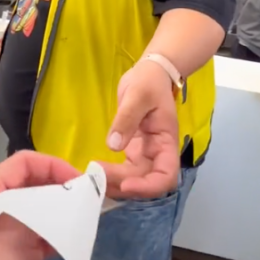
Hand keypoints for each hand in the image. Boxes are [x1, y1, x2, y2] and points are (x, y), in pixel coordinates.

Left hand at [0, 151, 78, 259]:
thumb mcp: (8, 238)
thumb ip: (38, 209)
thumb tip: (68, 192)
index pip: (22, 163)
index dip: (52, 165)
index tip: (80, 180)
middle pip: (30, 184)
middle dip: (58, 188)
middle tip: (87, 198)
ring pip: (36, 209)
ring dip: (59, 210)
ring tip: (84, 215)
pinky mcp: (8, 256)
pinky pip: (36, 234)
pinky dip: (54, 233)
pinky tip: (71, 238)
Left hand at [102, 60, 179, 198]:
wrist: (149, 72)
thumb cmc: (149, 81)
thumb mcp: (138, 95)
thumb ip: (127, 119)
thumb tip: (114, 145)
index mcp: (166, 141)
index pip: (166, 175)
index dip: (149, 186)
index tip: (126, 185)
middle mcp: (158, 152)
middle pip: (146, 180)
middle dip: (124, 184)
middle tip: (97, 178)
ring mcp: (145, 152)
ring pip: (133, 178)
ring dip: (115, 183)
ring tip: (92, 179)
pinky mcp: (132, 149)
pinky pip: (124, 169)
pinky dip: (111, 174)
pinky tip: (95, 173)